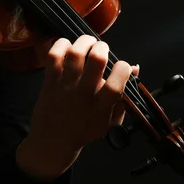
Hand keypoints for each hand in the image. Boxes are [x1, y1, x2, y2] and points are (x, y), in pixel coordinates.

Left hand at [16, 35, 138, 178]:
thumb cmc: (85, 129)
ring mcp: (65, 86)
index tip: (122, 66)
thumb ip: (124, 96)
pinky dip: (61, 44)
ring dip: (84, 41)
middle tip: (102, 50)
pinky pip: (53, 55)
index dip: (123, 69)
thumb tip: (134, 67)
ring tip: (88, 43)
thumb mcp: (110, 120)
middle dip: (102, 48)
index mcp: (101, 108)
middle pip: (96, 61)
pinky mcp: (49, 81)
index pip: (116, 84)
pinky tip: (68, 46)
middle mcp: (83, 95)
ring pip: (75, 53)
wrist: (52, 141)